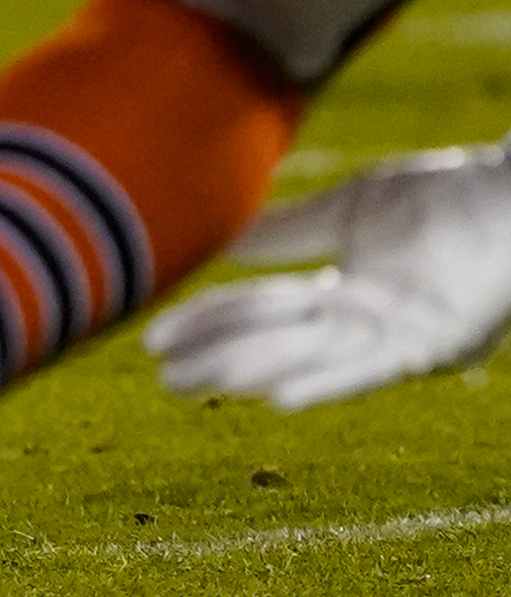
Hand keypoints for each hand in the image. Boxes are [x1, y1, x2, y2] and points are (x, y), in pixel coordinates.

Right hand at [145, 141, 510, 411]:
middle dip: (215, 359)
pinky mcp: (432, 343)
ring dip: (246, 374)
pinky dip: (325, 384)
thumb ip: (287, 231)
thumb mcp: (350, 212)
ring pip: (305, 356)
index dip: (206, 321)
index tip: (152, 337)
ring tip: (189, 386)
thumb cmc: (443, 196)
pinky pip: (368, 370)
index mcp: (346, 294)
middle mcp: (365, 321)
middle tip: (159, 377)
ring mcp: (396, 334)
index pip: (260, 308)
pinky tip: (279, 400)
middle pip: (274, 340)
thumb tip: (214, 236)